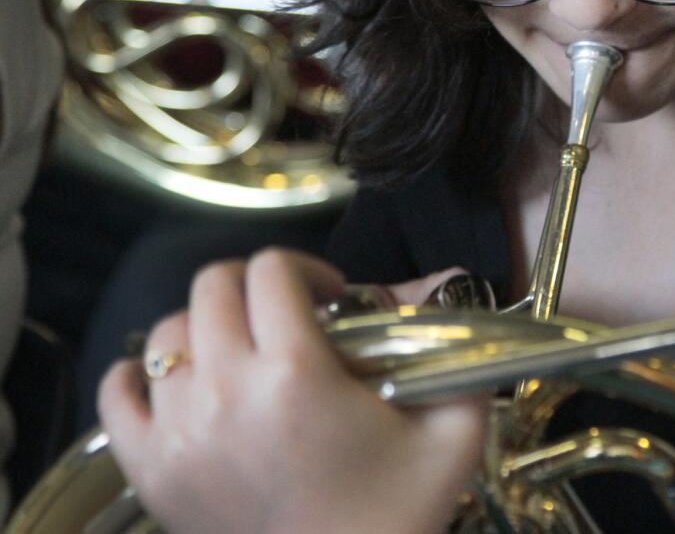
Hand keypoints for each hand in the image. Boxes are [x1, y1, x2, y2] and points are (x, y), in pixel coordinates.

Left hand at [99, 250, 486, 533]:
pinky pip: (116, 392)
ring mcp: (178, 433)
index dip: (307, 267)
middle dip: (255, 285)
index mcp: (296, 373)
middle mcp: (226, 392)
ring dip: (208, 328)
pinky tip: (184, 381)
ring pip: (169, 333)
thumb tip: (445, 282)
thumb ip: (455, 348)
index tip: (332, 298)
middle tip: (289, 315)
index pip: (272, 270)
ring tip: (244, 354)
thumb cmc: (400, 513)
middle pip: (213, 286)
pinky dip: (143, 375)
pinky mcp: (150, 471)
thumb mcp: (454, 431)